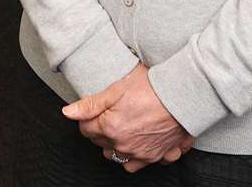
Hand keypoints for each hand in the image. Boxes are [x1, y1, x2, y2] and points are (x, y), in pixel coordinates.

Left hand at [62, 65, 194, 171]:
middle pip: (101, 144)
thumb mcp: (115, 90)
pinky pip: (144, 162)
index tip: (94, 111)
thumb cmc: (151, 89)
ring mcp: (143, 154)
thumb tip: (68, 112)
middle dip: (100, 131)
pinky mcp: (160, 155)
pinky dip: (141, 155)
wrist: (183, 96)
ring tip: (123, 130)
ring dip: (118, 147)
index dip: (87, 118)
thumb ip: (90, 104)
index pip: (86, 130)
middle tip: (109, 115)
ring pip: (120, 158)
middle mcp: (125, 146)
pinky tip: (142, 141)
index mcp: (111, 129)